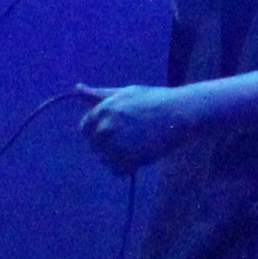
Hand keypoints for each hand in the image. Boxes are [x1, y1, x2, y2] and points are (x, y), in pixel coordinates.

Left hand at [77, 83, 204, 174]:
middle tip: (132, 139)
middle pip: (95, 146)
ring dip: (117, 157)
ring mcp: (115, 145)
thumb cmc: (155, 99)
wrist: (180, 113)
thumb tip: (77, 88)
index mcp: (101, 111)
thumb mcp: (126, 92)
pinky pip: (117, 171)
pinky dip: (126, 168)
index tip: (114, 132)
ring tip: (137, 148)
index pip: (85, 129)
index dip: (98, 132)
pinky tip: (140, 157)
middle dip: (109, 145)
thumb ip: (100, 94)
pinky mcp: (128, 160)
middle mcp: (104, 128)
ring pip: (105, 159)